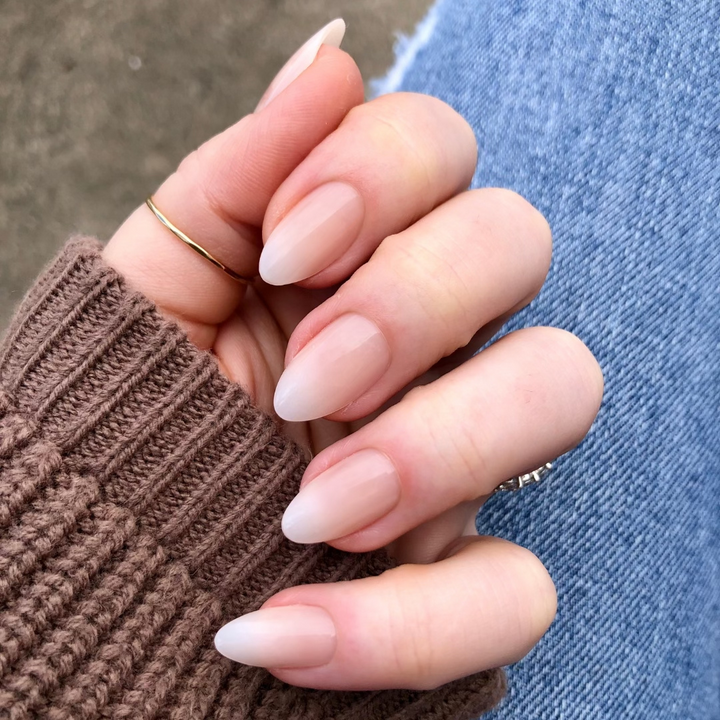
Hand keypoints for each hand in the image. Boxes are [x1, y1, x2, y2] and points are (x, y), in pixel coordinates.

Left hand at [104, 20, 602, 691]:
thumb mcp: (164, 281)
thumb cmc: (139, 402)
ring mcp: (461, 454)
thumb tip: (329, 60)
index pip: (442, 151)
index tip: (286, 251)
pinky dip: (406, 627)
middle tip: (303, 384)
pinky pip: (515, 596)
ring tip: (306, 511)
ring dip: (434, 448)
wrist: (112, 541)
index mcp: (364, 257)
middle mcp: (434, 339)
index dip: (382, 175)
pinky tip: (281, 633)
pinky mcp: (458, 575)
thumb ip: (240, 175)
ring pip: (561, 391)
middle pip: (518, 243)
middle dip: (409, 301)